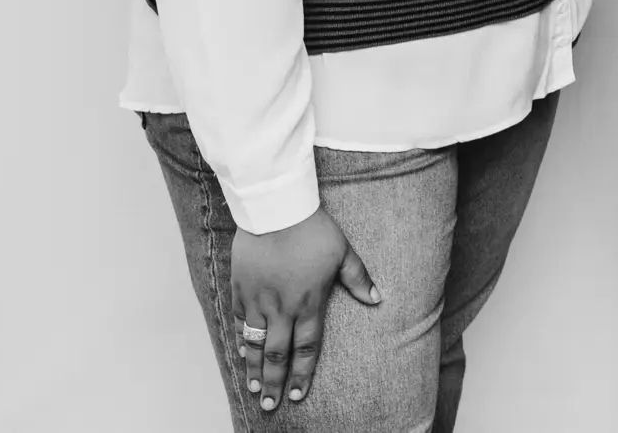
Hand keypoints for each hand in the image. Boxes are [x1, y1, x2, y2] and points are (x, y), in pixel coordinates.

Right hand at [231, 206, 380, 411]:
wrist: (276, 210)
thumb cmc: (313, 229)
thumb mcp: (343, 252)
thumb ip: (358, 279)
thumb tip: (377, 298)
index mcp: (309, 303)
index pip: (306, 348)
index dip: (302, 374)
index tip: (298, 395)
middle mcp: (282, 308)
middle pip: (277, 354)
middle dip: (274, 383)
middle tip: (270, 407)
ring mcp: (258, 300)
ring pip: (255, 344)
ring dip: (254, 369)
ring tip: (255, 390)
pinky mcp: (240, 288)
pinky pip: (240, 321)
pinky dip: (241, 340)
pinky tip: (242, 354)